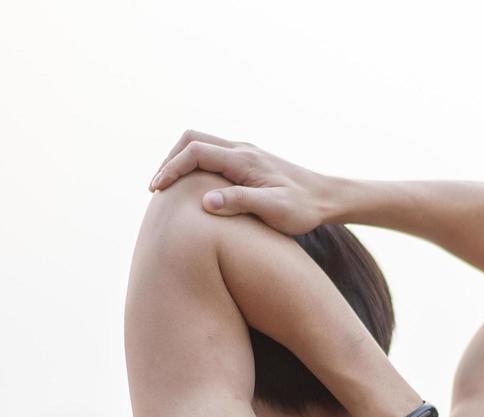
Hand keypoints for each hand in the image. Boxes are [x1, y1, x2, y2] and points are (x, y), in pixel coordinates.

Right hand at [149, 130, 344, 235]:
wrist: (328, 198)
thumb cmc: (304, 208)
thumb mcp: (274, 209)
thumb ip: (240, 203)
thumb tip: (206, 202)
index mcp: (243, 159)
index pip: (195, 152)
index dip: (171, 169)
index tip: (157, 190)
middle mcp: (242, 150)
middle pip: (192, 140)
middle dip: (169, 160)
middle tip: (156, 188)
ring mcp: (244, 154)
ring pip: (200, 144)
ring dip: (179, 161)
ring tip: (166, 187)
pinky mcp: (248, 162)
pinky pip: (212, 154)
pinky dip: (193, 165)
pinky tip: (191, 188)